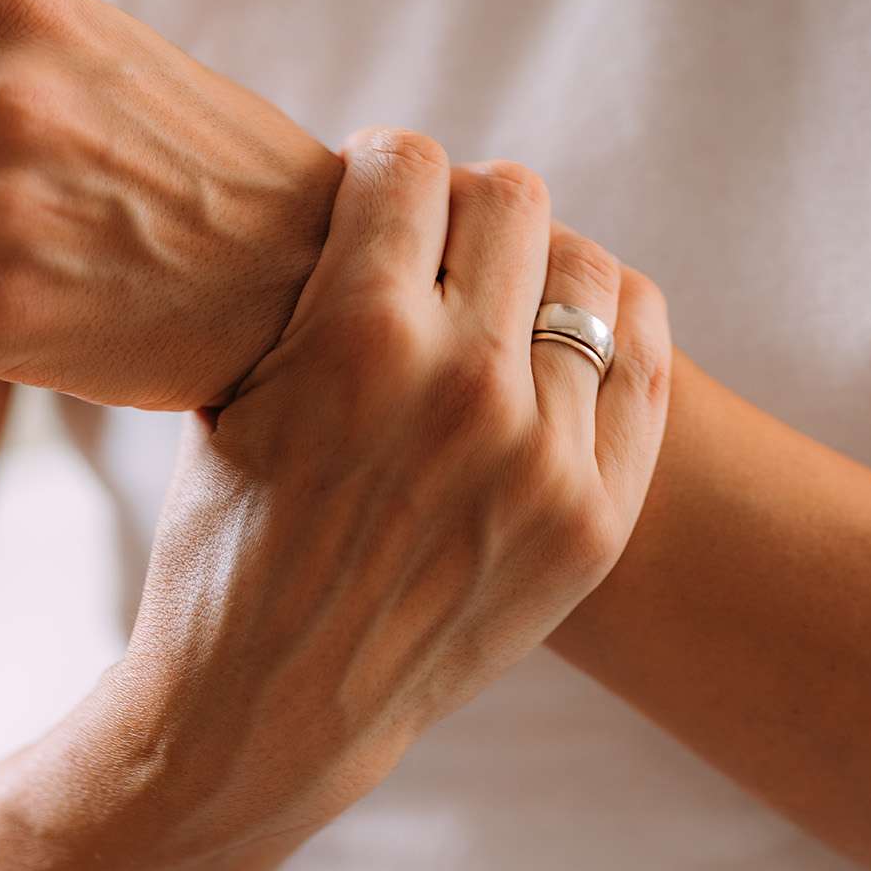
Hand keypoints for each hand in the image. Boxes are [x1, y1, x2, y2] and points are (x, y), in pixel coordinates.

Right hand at [88, 129, 672, 854]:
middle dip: (461, 208)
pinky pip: (642, 358)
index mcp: (357, 339)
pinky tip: (555, 344)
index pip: (411, 161)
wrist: (268, 709)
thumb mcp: (236, 395)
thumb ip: (317, 284)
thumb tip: (394, 183)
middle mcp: (465, 387)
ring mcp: (544, 460)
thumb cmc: (227, 541)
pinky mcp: (593, 520)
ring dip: (536, 268)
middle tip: (435, 248)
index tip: (371, 194)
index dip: (379, 167)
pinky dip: (606, 328)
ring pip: (590, 270)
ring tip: (496, 301)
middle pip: (513, 197)